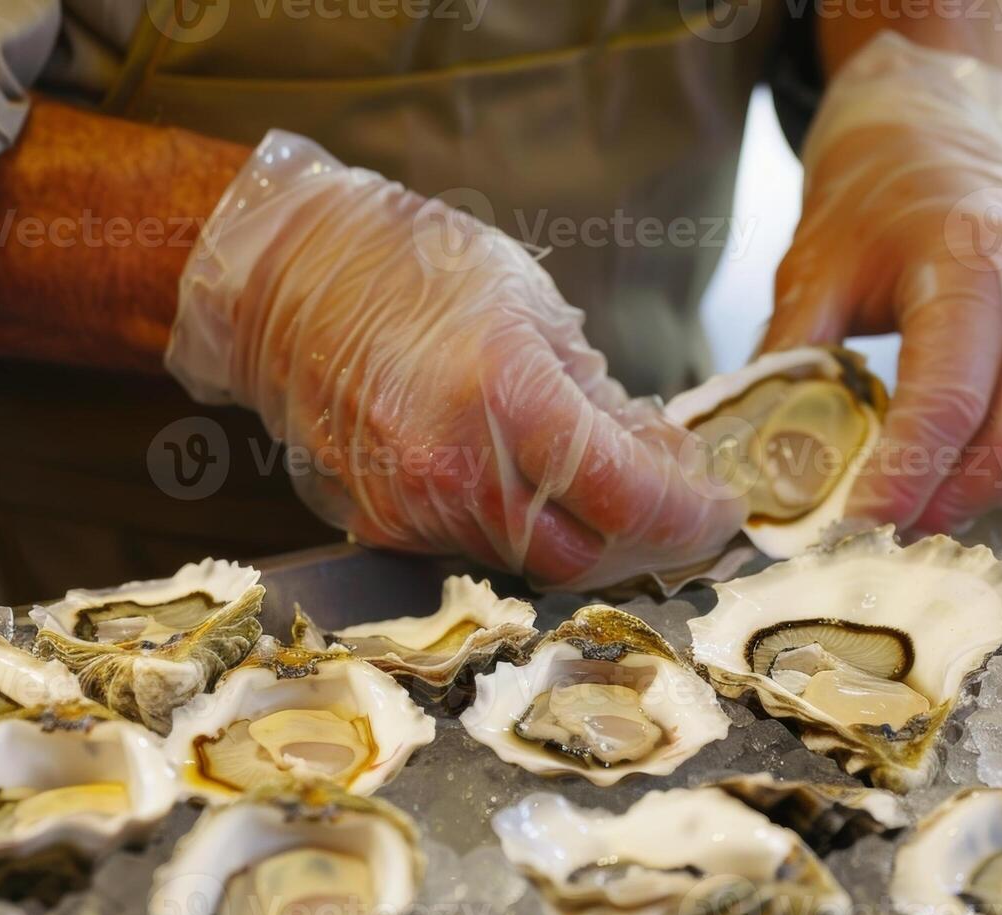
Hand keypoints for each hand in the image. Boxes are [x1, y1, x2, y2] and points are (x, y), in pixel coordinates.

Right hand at [167, 132, 744, 586]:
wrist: (280, 276)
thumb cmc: (411, 266)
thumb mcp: (534, 307)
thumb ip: (599, 399)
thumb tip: (658, 461)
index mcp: (506, 396)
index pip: (628, 499)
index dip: (689, 516)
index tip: (721, 510)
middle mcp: (454, 468)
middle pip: (583, 556)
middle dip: (645, 541)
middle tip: (681, 507)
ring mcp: (408, 505)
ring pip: (528, 560)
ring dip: (586, 537)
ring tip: (614, 483)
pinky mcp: (377, 521)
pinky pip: (473, 547)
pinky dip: (523, 527)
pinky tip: (542, 486)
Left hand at [764, 32, 1001, 534]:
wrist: (945, 135)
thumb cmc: (873, 202)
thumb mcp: (811, 269)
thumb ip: (791, 360)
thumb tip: (763, 458)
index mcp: (970, 260)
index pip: (948, 401)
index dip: (906, 477)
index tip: (861, 526)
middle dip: (953, 498)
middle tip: (891, 528)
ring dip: (992, 485)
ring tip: (928, 496)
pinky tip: (978, 453)